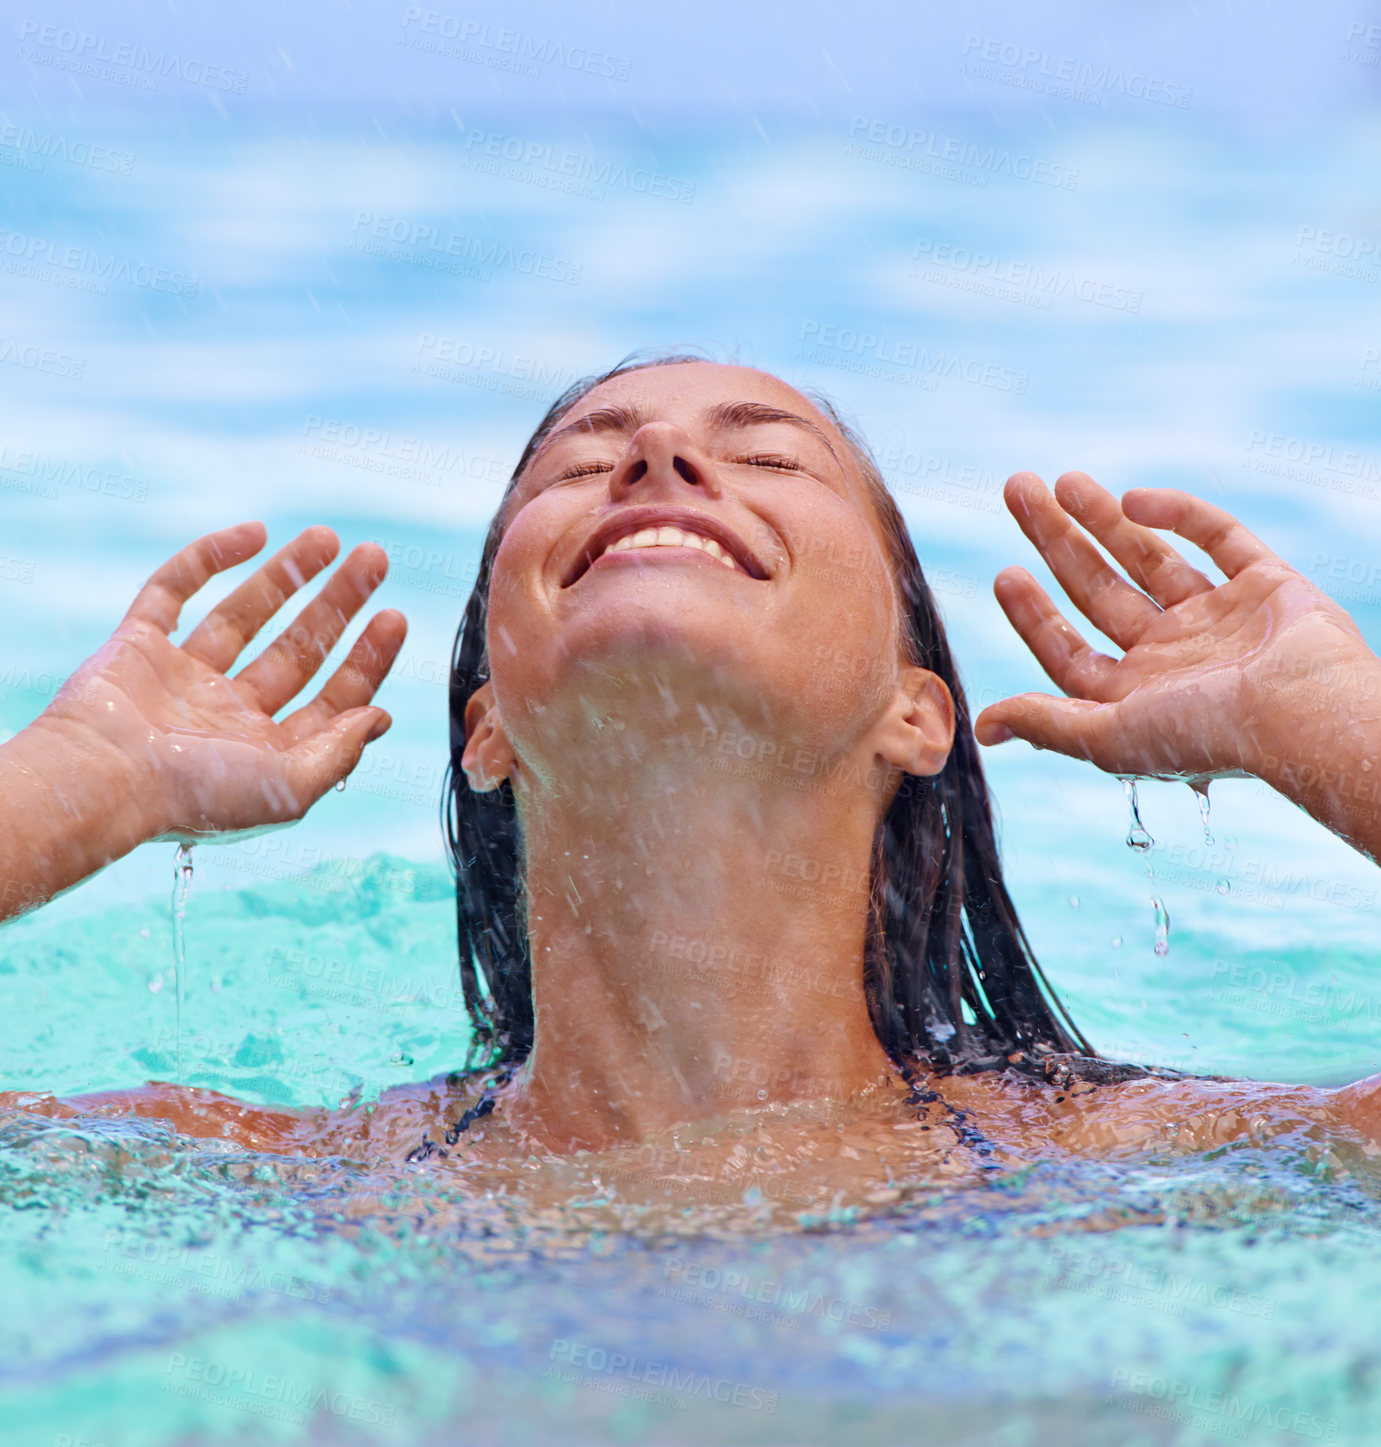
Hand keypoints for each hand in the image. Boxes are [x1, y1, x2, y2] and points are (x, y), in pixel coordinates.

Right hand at [34, 522, 406, 840]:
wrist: (102, 780)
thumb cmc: (196, 798)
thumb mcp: (291, 788)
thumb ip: (339, 752)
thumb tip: (380, 717)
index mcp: (264, 750)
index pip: (330, 697)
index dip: (367, 657)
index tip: (394, 617)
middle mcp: (225, 713)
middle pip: (296, 648)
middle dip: (336, 604)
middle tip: (374, 559)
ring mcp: (181, 677)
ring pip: (244, 613)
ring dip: (287, 574)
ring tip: (328, 537)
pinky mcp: (137, 645)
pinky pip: (173, 590)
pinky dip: (210, 557)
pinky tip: (254, 533)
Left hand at [972, 472, 1377, 781]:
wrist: (1307, 715)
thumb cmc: (1207, 736)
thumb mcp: (1109, 738)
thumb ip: (1048, 724)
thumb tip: (982, 727)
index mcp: (1138, 697)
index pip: (1070, 650)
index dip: (1034, 614)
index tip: (1003, 573)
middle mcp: (1175, 658)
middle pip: (1098, 589)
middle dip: (1056, 540)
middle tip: (1016, 489)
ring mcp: (1220, 619)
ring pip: (1148, 558)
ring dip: (1102, 518)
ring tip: (1060, 480)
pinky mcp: (1266, 584)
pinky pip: (1218, 537)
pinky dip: (1178, 514)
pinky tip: (1133, 498)